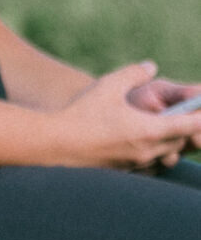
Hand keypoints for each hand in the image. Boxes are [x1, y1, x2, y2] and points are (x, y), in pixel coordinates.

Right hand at [48, 62, 200, 169]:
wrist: (54, 146)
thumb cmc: (80, 114)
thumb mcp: (108, 86)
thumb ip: (133, 73)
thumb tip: (150, 67)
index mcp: (149, 130)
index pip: (190, 125)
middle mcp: (147, 151)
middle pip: (182, 141)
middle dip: (189, 129)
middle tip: (191, 116)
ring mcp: (136, 165)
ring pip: (168, 155)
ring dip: (173, 142)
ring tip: (169, 129)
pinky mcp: (125, 172)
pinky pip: (152, 164)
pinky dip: (157, 154)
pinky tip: (147, 144)